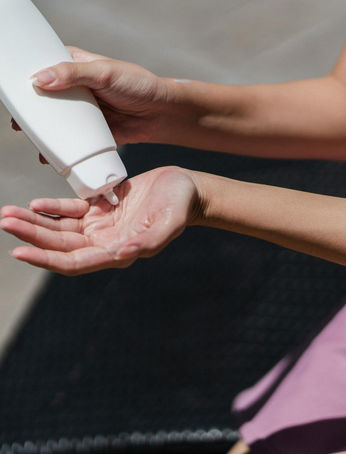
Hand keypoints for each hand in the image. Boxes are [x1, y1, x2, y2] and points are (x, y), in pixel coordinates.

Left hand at [0, 167, 200, 274]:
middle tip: (5, 222)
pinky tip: (36, 204)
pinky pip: (71, 211)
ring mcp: (101, 226)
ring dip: (35, 223)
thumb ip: (148, 241)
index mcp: (118, 252)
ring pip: (60, 229)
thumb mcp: (169, 222)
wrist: (184, 189)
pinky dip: (52, 208)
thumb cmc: (180, 207)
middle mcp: (105, 243)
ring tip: (8, 214)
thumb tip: (120, 255)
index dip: (47, 259)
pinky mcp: (100, 209)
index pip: (76, 262)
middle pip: (60, 245)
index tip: (19, 251)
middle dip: (31, 236)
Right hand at [11, 46, 167, 146]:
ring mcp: (85, 112)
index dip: (29, 80)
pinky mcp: (94, 132)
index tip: (15, 94)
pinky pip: (75, 141)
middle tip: (19, 124)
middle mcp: (77, 89)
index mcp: (76, 66)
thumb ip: (73, 74)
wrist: (161, 113)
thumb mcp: (105, 73)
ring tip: (34, 142)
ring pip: (59, 122)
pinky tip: (53, 156)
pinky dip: (64, 148)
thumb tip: (40, 79)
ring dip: (45, 133)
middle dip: (33, 112)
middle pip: (47, 99)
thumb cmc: (139, 85)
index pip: (45, 69)